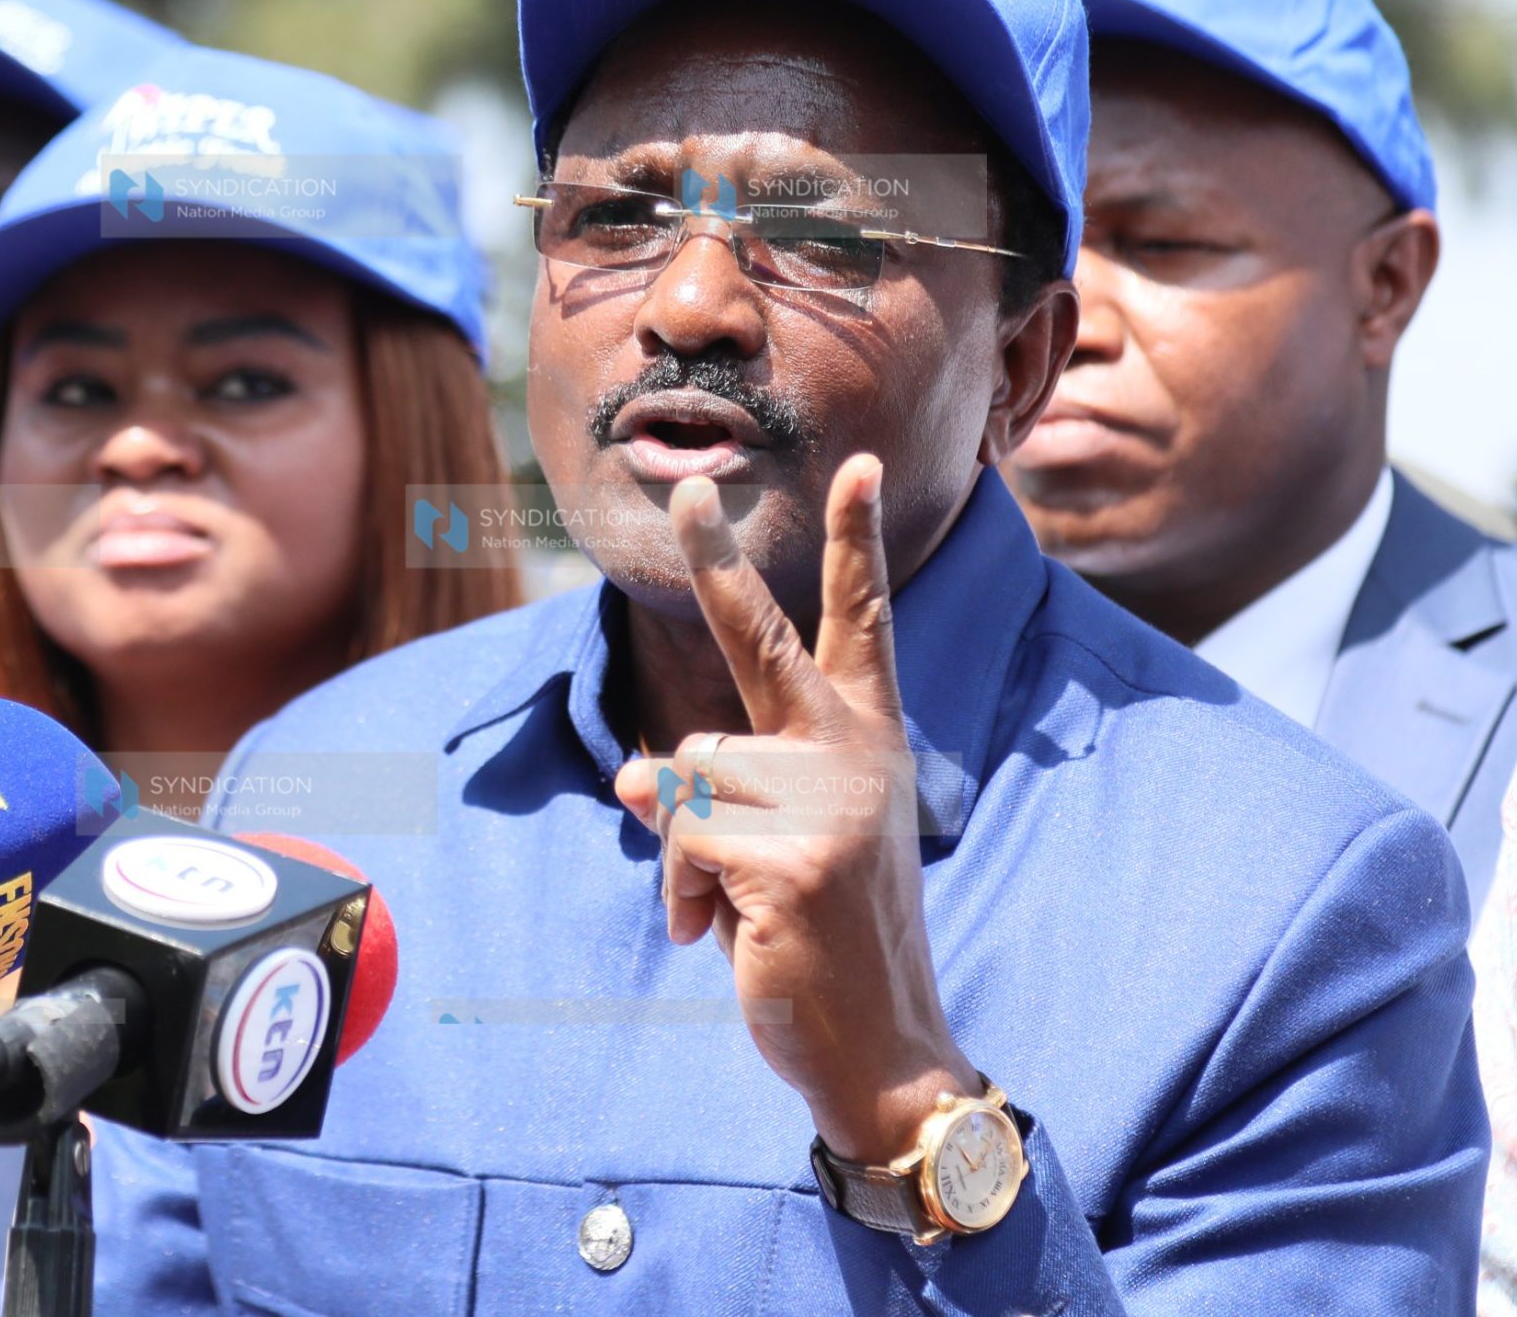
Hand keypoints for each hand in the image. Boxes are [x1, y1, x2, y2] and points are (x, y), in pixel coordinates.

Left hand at [613, 454, 980, 1162]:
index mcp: (863, 743)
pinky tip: (718, 934)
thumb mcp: (765, 854)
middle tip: (686, 487)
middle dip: (717, 558)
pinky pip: (677, 833)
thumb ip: (711, 798)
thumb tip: (636, 774)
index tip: (853, 466)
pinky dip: (679, 889)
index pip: (861, 625)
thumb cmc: (821, 944)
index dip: (856, 545)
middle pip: (765, 635)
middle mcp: (854, 754)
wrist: (880, 1050)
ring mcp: (827, 799)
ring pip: (687, 770)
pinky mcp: (791, 854)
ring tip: (729, 911)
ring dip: (682, 852)